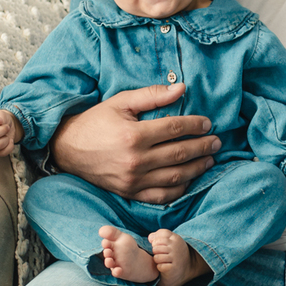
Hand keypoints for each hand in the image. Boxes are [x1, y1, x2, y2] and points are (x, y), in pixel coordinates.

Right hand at [0, 108, 21, 156]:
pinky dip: (10, 146)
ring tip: (6, 134)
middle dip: (3, 130)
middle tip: (6, 127)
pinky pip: (3, 153)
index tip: (0, 120)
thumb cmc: (0, 119)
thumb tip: (1, 123)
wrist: (7, 125)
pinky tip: (9, 140)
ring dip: (6, 138)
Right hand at [50, 85, 219, 203]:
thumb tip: (181, 89)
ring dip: (197, 168)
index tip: (208, 123)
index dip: (195, 125)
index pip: (175, 128)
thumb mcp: (121, 102)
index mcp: (134, 136)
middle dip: (203, 147)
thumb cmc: (96, 122)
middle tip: (216, 142)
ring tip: (210, 159)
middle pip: (180, 153)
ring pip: (176, 176)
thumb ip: (152, 95)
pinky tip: (190, 179)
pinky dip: (180, 189)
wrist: (68, 149)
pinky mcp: (130, 193)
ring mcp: (133, 180)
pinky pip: (162, 196)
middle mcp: (135, 160)